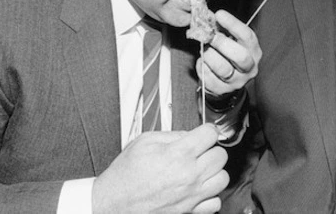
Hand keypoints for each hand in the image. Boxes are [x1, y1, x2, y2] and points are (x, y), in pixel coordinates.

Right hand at [93, 124, 227, 213]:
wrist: (113, 204)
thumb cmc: (125, 176)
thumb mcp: (144, 141)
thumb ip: (172, 135)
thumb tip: (190, 134)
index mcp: (179, 154)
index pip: (211, 134)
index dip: (207, 130)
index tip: (204, 133)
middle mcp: (189, 175)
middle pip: (221, 155)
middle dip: (211, 149)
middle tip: (200, 151)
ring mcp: (192, 195)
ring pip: (223, 178)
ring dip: (214, 172)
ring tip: (201, 169)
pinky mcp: (190, 211)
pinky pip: (215, 202)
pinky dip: (210, 196)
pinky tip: (198, 189)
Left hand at [196, 10, 261, 95]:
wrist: (226, 81)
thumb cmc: (228, 54)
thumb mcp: (230, 39)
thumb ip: (222, 28)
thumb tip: (209, 16)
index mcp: (254, 51)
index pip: (248, 36)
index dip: (233, 24)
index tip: (219, 14)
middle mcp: (249, 68)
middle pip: (241, 57)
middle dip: (223, 44)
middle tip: (210, 36)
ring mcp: (237, 81)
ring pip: (223, 69)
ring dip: (210, 56)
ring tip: (205, 50)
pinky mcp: (222, 90)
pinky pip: (209, 79)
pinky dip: (202, 67)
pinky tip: (202, 61)